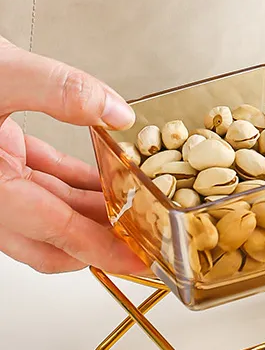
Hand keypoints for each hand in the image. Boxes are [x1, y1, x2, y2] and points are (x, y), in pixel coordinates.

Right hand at [0, 37, 145, 273]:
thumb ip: (57, 90)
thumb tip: (113, 109)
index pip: (60, 234)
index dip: (104, 249)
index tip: (137, 259)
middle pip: (53, 241)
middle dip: (99, 242)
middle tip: (140, 239)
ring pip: (49, 214)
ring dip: (90, 212)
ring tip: (133, 207)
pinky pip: (39, 183)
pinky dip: (71, 184)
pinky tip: (102, 177)